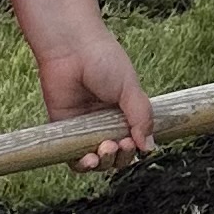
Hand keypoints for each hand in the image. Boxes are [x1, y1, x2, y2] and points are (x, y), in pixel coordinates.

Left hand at [31, 27, 156, 169]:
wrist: (72, 48)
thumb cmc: (103, 60)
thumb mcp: (130, 88)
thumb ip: (141, 117)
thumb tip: (149, 148)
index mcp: (123, 110)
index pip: (132, 141)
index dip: (134, 149)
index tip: (133, 142)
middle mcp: (104, 121)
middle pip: (116, 155)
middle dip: (120, 157)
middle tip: (119, 144)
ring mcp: (84, 126)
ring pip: (96, 160)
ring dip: (104, 162)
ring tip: (105, 148)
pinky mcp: (64, 129)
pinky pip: (72, 157)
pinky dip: (82, 164)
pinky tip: (89, 160)